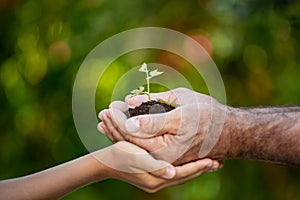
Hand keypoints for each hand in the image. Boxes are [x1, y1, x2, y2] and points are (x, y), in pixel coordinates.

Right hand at [93, 141, 220, 192]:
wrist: (105, 162)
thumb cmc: (120, 155)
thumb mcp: (136, 158)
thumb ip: (154, 165)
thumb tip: (173, 172)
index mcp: (156, 180)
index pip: (183, 174)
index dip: (199, 167)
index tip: (215, 160)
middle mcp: (158, 182)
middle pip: (185, 176)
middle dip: (201, 168)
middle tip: (218, 161)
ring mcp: (156, 180)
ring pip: (182, 175)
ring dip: (195, 168)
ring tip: (210, 161)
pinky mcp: (153, 175)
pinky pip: (175, 172)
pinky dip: (185, 166)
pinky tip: (190, 159)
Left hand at [98, 88, 229, 165]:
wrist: (230, 132)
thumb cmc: (209, 117)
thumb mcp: (182, 112)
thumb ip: (154, 117)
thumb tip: (129, 111)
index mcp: (164, 152)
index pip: (132, 136)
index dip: (119, 120)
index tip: (110, 106)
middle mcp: (161, 160)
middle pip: (130, 143)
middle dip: (114, 126)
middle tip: (103, 112)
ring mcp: (163, 160)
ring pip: (135, 145)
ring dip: (118, 131)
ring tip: (105, 119)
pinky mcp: (166, 156)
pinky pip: (143, 145)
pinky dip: (129, 135)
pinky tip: (120, 126)